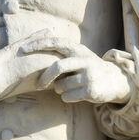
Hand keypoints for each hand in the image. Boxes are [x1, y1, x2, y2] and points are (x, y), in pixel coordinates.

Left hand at [0, 34, 129, 105]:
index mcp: (78, 49)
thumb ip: (62, 52)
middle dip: (45, 77)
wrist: (115, 80)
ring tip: (66, 88)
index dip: (38, 45)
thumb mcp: (79, 55)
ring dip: (59, 89)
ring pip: (61, 85)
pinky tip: (75, 95)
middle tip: (38, 85)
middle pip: (58, 67)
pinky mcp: (91, 90)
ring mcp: (89, 75)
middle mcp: (84, 60)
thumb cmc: (89, 68)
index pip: (55, 42)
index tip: (23, 49)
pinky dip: (67, 97)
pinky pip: (68, 96)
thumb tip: (36, 50)